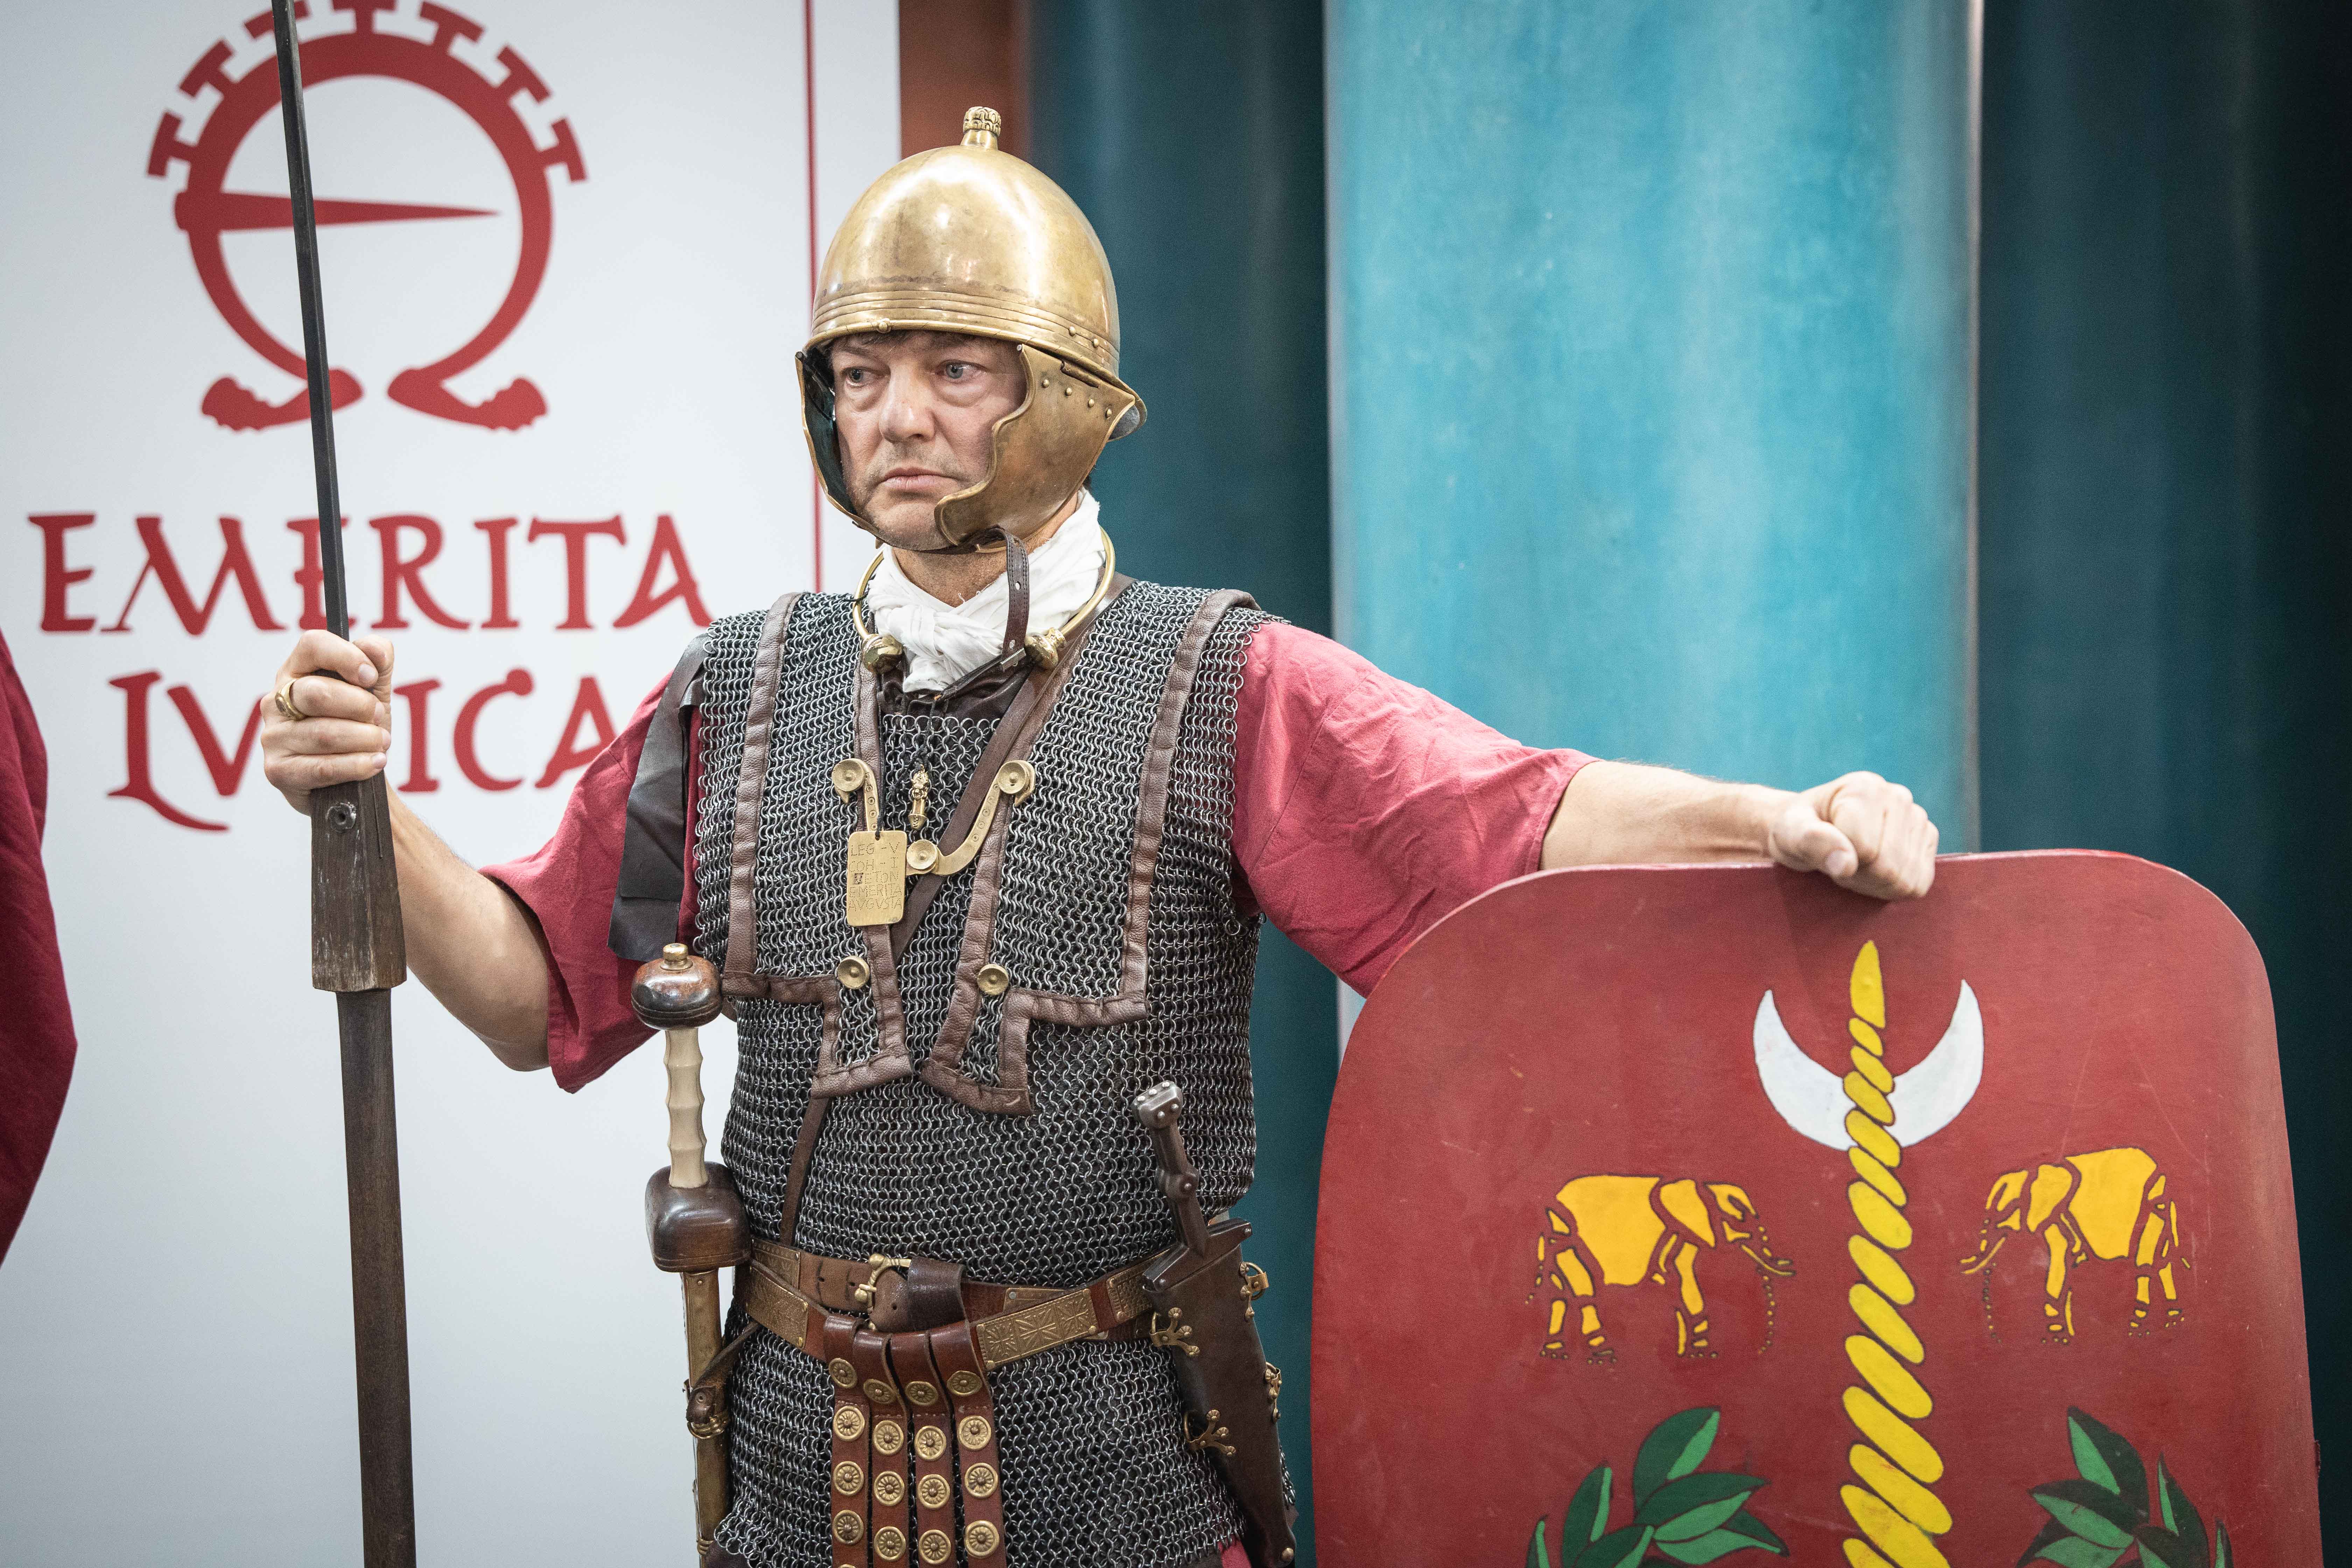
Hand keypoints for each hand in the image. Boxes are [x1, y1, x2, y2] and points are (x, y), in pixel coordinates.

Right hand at [260, 631, 394, 811]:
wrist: (353, 778)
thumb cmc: (357, 726)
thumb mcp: (373, 692)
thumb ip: (378, 665)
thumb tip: (377, 649)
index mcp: (296, 671)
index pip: (312, 645)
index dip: (346, 657)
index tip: (371, 677)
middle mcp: (277, 701)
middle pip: (317, 692)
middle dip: (360, 706)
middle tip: (379, 718)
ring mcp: (273, 736)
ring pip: (324, 733)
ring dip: (364, 739)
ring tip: (381, 743)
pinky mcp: (278, 771)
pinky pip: (322, 767)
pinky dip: (357, 765)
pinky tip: (375, 763)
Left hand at [1764, 771, 1937, 899]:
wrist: (1810, 827)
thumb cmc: (1797, 829)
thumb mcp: (1789, 833)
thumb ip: (1811, 841)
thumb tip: (1846, 863)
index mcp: (1865, 788)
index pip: (1865, 850)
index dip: (1840, 863)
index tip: (1825, 852)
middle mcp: (1898, 796)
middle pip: (1889, 867)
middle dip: (1858, 876)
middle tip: (1839, 862)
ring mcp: (1918, 817)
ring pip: (1906, 879)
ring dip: (1874, 884)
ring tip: (1855, 863)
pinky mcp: (1928, 839)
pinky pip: (1919, 884)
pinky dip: (1893, 887)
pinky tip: (1874, 870)